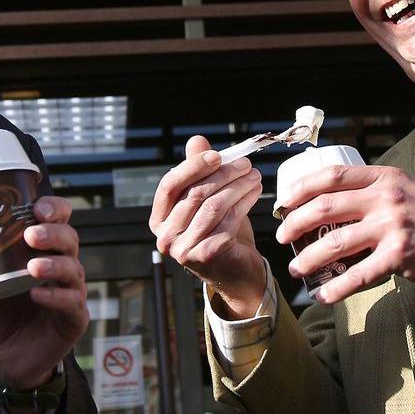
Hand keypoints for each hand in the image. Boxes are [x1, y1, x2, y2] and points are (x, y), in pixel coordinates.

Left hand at [0, 195, 87, 390]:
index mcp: (42, 249)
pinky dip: (56, 297)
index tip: (37, 208)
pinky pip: (73, 304)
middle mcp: (62, 265)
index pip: (58, 219)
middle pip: (69, 239)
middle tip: (31, 235)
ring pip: (73, 270)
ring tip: (32, 267)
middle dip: (53, 233)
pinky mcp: (75, 319)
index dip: (54, 208)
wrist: (6, 353)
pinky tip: (37, 295)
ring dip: (54, 265)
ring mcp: (71, 291)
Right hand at [149, 136, 268, 317]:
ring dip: (237, 185)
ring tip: (254, 175)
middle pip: (194, 194)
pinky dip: (245, 201)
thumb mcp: (206, 202)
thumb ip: (198, 173)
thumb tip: (196, 140)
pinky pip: (229, 218)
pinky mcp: (208, 254)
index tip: (216, 155)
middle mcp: (166, 237)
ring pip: (213, 205)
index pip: (169, 186)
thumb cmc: (218, 232)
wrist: (236, 273)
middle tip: (245, 163)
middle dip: (223, 174)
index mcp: (159, 221)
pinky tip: (256, 192)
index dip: (192, 167)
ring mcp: (185, 248)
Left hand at [275, 164, 414, 304]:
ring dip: (308, 258)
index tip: (283, 202)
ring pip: (335, 241)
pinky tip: (322, 296)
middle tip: (281, 238)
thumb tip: (339, 208)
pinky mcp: (401, 256)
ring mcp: (393, 227)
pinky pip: (358, 275)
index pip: (333, 176)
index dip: (302, 188)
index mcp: (387, 178)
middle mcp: (387, 198)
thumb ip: (380, 195)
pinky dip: (335, 288)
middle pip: (325, 206)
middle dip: (294, 223)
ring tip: (296, 268)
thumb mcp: (411, 193)